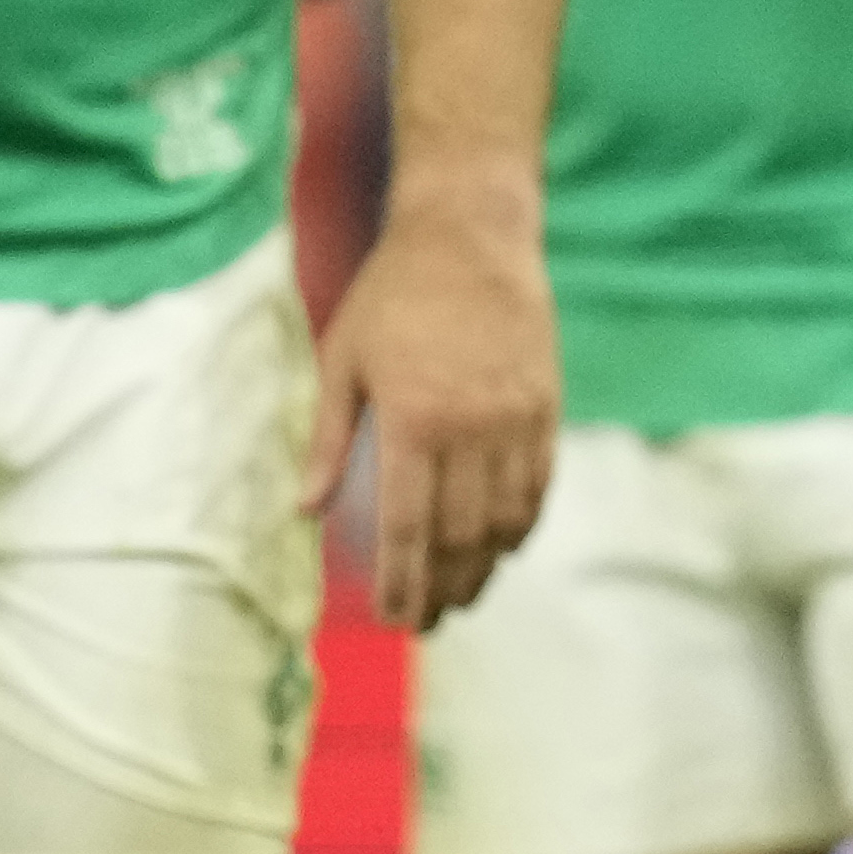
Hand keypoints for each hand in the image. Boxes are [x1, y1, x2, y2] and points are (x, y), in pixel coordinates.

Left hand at [303, 174, 556, 628]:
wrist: (471, 233)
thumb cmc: (394, 294)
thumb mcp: (342, 358)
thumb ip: (329, 439)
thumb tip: (306, 512)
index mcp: (413, 421)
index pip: (408, 528)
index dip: (401, 583)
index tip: (393, 618)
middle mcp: (470, 428)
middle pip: (460, 536)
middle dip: (443, 589)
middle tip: (427, 620)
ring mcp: (515, 417)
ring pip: (506, 519)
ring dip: (485, 567)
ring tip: (464, 594)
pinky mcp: (545, 403)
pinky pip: (540, 482)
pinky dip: (524, 523)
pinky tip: (506, 545)